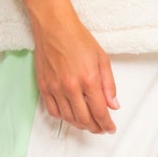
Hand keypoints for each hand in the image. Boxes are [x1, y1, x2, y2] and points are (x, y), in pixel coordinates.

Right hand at [31, 14, 119, 133]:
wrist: (54, 27)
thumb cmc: (78, 39)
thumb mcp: (102, 58)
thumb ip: (109, 84)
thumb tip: (113, 105)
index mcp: (89, 79)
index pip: (99, 112)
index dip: (106, 124)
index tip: (110, 128)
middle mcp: (71, 86)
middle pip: (84, 119)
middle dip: (95, 128)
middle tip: (100, 128)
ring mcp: (55, 88)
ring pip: (68, 118)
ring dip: (80, 125)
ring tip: (88, 123)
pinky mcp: (44, 86)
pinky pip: (53, 111)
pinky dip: (63, 118)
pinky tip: (70, 115)